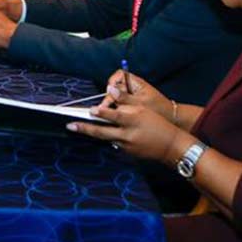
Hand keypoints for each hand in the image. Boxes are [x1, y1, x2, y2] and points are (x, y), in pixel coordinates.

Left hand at [67, 100, 194, 164]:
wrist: (171, 147)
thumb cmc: (157, 123)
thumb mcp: (143, 108)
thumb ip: (125, 101)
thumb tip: (110, 89)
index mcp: (133, 120)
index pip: (114, 116)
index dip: (102, 113)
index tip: (91, 110)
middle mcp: (128, 134)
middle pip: (102, 132)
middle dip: (85, 128)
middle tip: (70, 125)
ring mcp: (126, 146)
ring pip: (105, 138)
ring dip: (91, 133)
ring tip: (76, 127)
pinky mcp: (127, 152)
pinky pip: (113, 143)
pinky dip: (105, 137)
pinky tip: (95, 132)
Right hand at [100, 70, 171, 120]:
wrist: (172, 119)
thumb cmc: (159, 109)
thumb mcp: (140, 103)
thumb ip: (124, 97)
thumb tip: (110, 89)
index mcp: (136, 83)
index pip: (119, 75)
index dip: (112, 81)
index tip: (110, 91)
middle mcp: (133, 87)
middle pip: (115, 87)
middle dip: (110, 97)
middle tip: (106, 108)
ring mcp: (132, 96)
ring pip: (116, 96)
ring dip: (113, 104)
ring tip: (111, 113)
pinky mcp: (132, 104)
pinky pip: (121, 104)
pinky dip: (118, 109)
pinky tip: (117, 116)